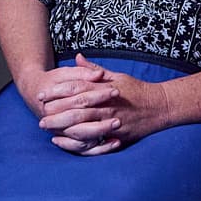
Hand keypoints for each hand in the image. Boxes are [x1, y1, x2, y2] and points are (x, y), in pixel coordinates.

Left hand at [24, 54, 169, 154]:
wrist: (161, 107)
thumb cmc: (137, 90)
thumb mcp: (116, 75)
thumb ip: (94, 69)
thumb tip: (78, 57)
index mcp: (105, 89)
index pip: (77, 88)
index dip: (57, 91)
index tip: (42, 94)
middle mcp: (107, 105)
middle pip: (76, 108)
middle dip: (56, 111)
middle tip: (39, 113)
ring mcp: (111, 121)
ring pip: (82, 125)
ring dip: (62, 127)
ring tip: (47, 127)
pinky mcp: (117, 136)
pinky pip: (94, 141)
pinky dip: (77, 142)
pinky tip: (63, 142)